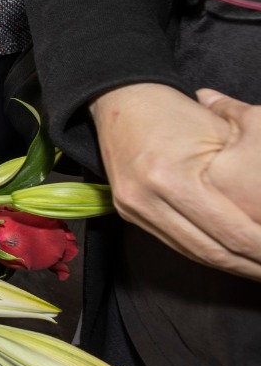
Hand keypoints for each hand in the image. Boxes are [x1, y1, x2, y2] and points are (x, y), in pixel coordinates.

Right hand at [91, 84, 260, 279]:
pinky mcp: (127, 210)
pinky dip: (205, 252)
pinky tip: (229, 256)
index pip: (228, 231)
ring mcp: (132, 207)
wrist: (119, 98)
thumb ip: (248, 178)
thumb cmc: (175, 111)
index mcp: (170, 177)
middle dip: (249, 265)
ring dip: (229, 265)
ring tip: (257, 267)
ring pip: (192, 253)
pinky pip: (174, 242)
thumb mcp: (221, 134)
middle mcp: (144, 198)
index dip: (260, 248)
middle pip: (209, 251)